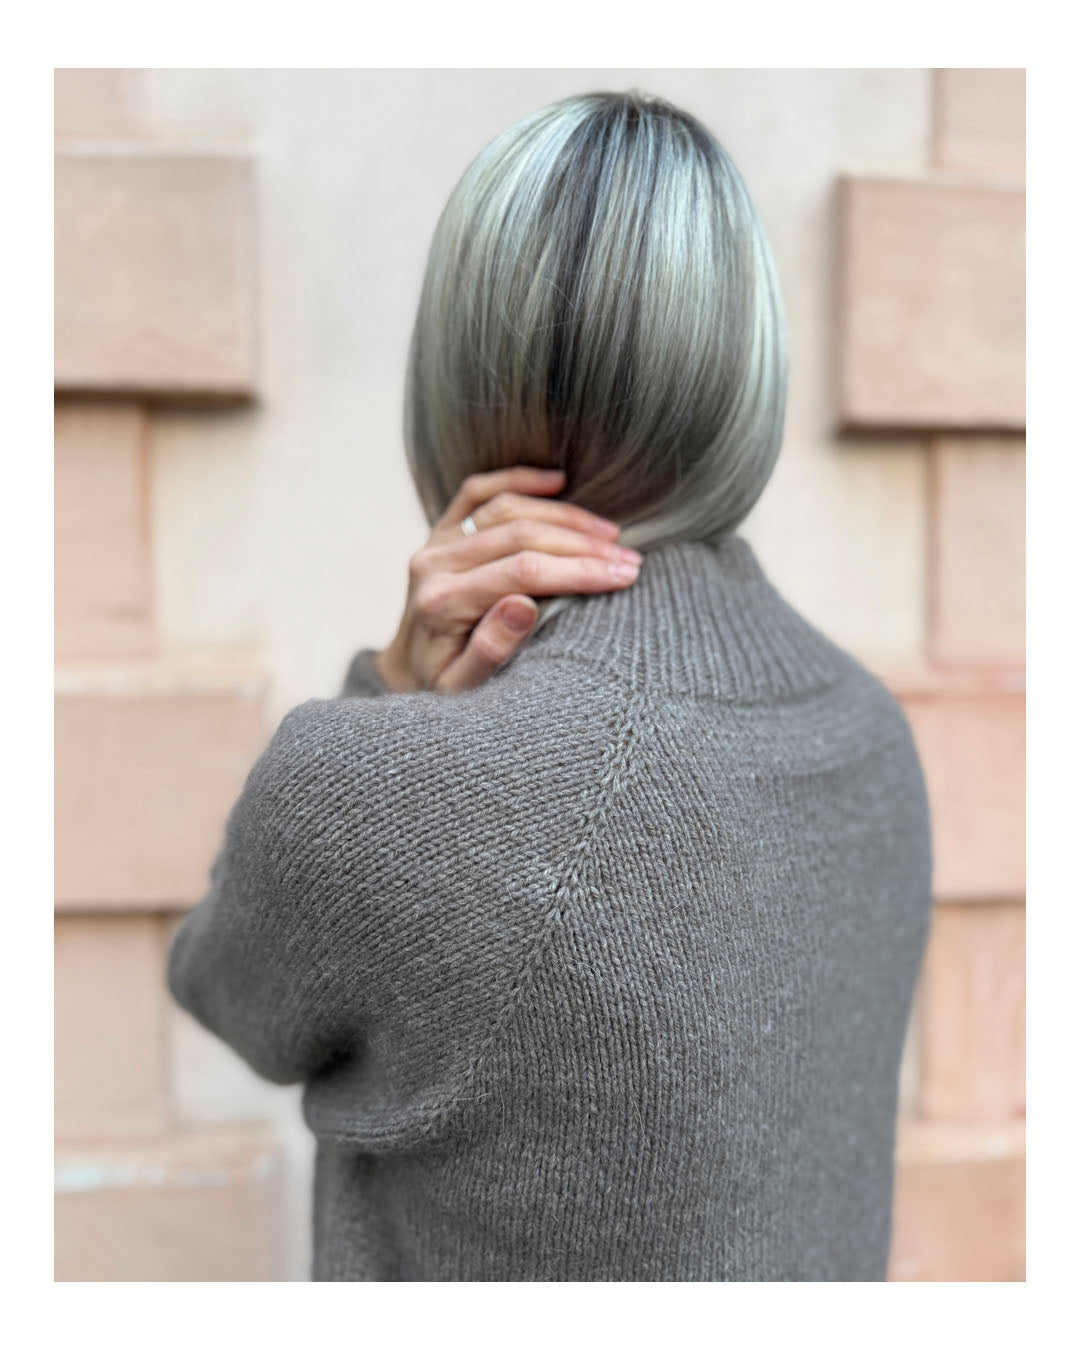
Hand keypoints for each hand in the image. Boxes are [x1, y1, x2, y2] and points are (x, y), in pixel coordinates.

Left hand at [374, 467, 641, 692]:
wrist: (407, 673)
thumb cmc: (443, 686)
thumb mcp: (464, 690)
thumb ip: (490, 651)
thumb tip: (523, 606)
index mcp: (442, 602)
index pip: (523, 573)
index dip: (579, 570)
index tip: (624, 576)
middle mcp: (434, 564)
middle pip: (519, 535)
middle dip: (582, 545)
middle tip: (629, 559)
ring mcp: (436, 542)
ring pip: (507, 509)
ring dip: (564, 517)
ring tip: (610, 534)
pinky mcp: (442, 530)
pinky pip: (478, 493)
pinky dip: (519, 481)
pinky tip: (558, 480)